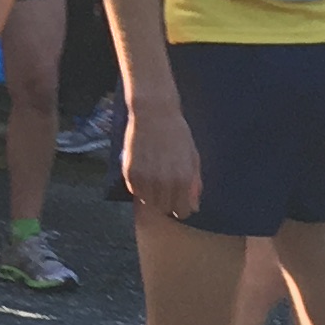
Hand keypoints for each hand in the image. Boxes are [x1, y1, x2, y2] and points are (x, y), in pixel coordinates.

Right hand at [120, 97, 198, 222]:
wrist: (153, 113)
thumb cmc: (177, 133)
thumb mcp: (193, 157)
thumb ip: (195, 183)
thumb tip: (194, 206)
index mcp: (183, 179)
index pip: (182, 211)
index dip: (182, 208)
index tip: (180, 201)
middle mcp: (164, 182)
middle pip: (165, 209)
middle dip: (168, 202)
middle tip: (167, 187)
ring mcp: (145, 178)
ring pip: (149, 203)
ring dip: (153, 196)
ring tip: (155, 179)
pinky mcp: (130, 173)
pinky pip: (135, 192)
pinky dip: (140, 187)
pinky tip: (145, 173)